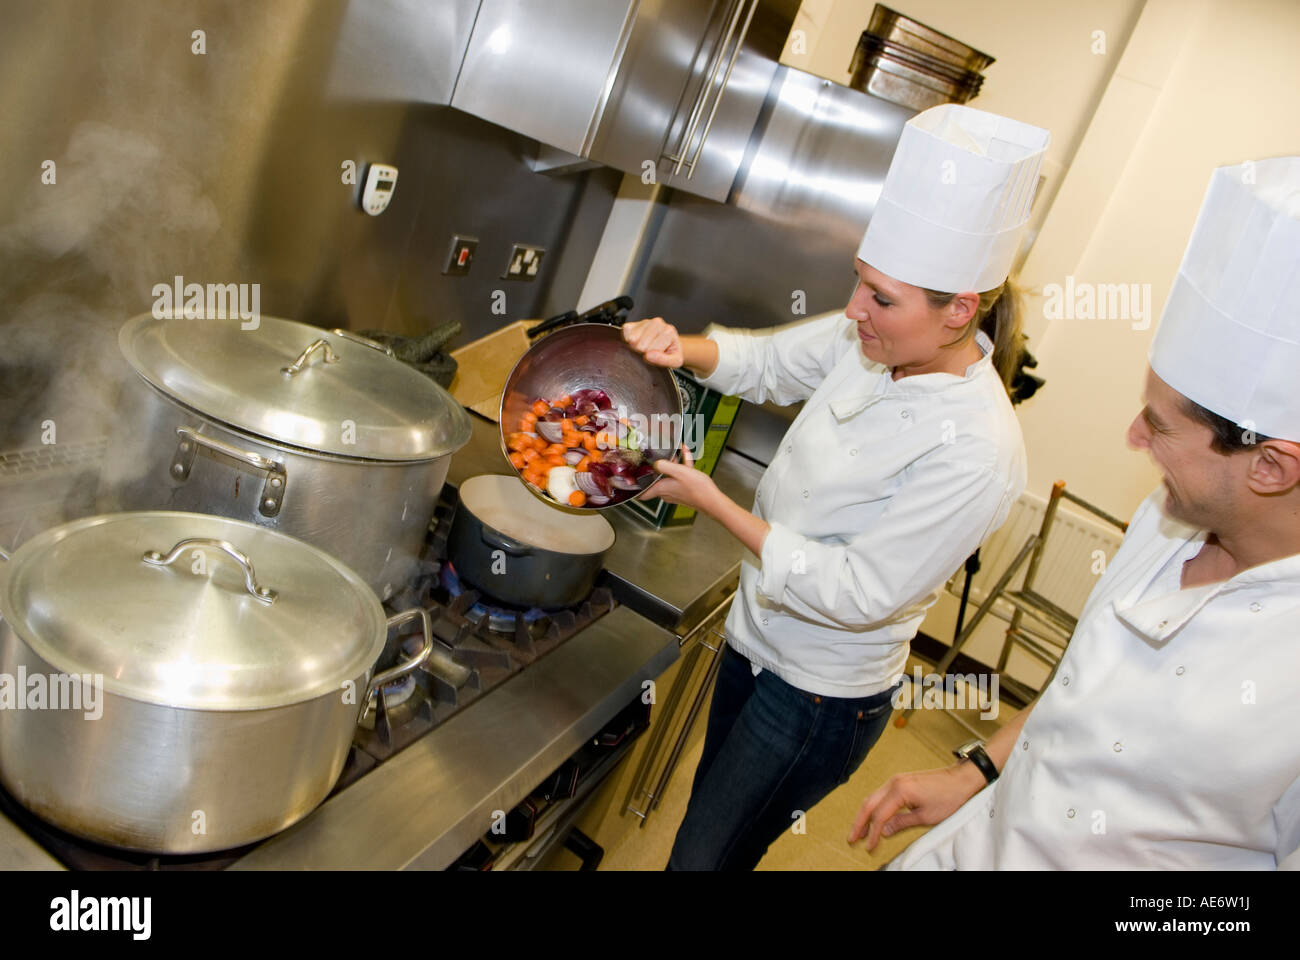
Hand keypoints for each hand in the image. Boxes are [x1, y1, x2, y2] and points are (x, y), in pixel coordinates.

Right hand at [622, 316, 682, 367]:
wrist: (669, 344)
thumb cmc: (671, 352)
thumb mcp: (675, 361)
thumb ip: (664, 360)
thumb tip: (648, 356)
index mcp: (668, 331)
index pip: (653, 349)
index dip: (653, 357)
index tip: (658, 355)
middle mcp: (657, 323)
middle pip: (641, 345)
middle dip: (643, 353)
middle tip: (650, 352)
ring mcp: (645, 321)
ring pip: (633, 339)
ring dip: (635, 347)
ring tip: (644, 348)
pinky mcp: (634, 323)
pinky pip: (625, 331)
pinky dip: (626, 340)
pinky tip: (634, 342)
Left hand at [641, 444, 718, 511]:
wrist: (712, 500)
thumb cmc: (697, 489)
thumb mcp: (679, 472)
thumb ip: (664, 465)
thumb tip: (656, 463)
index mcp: (661, 489)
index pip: (642, 494)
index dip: (636, 489)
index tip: (630, 481)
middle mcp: (666, 492)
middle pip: (656, 481)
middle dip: (656, 469)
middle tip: (655, 458)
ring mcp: (676, 492)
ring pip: (669, 476)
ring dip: (672, 464)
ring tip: (676, 451)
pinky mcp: (685, 490)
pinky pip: (680, 476)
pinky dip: (682, 466)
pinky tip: (686, 453)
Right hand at [847, 764, 984, 851]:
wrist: (961, 780)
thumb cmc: (948, 797)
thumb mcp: (926, 817)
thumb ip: (901, 823)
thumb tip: (885, 831)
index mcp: (899, 790)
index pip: (879, 815)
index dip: (873, 833)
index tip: (869, 847)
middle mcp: (894, 782)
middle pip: (869, 804)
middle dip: (859, 823)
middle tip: (852, 838)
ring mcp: (896, 780)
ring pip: (873, 798)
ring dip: (866, 815)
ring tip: (860, 831)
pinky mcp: (901, 781)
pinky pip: (882, 795)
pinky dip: (876, 808)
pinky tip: (875, 818)